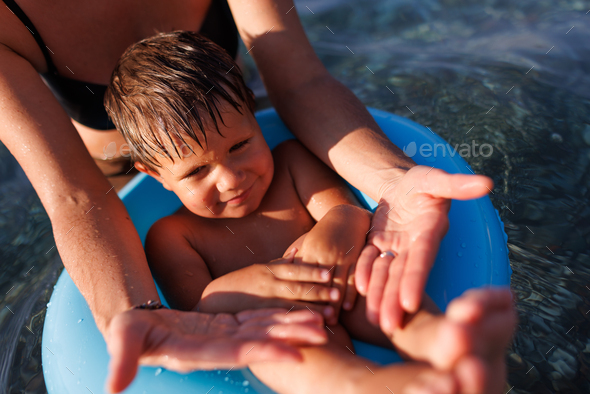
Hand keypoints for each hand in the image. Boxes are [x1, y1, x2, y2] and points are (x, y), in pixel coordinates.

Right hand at [106, 307, 326, 392]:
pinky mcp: (227, 323)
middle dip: (290, 339)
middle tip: (323, 333)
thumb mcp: (122, 341)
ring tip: (322, 322)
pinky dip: (279, 315)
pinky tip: (300, 312)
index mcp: (198, 351)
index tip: (293, 354)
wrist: (136, 324)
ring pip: (264, 330)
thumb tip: (112, 388)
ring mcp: (225, 334)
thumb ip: (122, 361)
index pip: (237, 352)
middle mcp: (218, 346)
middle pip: (260, 342)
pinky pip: (258, 318)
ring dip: (291, 326)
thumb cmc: (127, 332)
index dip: (265, 352)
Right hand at [198, 248, 337, 318]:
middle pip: (296, 286)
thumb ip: (278, 264)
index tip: (330, 273)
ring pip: (290, 304)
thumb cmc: (239, 284)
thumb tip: (299, 252)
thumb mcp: (257, 270)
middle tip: (337, 294)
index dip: (312, 271)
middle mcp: (266, 284)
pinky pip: (278, 320)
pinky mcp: (256, 317)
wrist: (211, 301)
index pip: (294, 269)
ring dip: (311, 309)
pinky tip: (309, 327)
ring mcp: (261, 301)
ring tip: (331, 314)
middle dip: (318, 290)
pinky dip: (294, 323)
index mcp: (267, 270)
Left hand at [297, 205, 370, 322]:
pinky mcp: (355, 256)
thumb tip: (278, 272)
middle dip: (315, 304)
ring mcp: (341, 255)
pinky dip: (350, 293)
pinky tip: (348, 307)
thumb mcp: (307, 242)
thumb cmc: (324, 233)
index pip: (301, 276)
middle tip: (312, 323)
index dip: (298, 295)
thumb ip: (295, 258)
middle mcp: (324, 253)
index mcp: (309, 250)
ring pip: (336, 284)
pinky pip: (353, 277)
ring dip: (333, 303)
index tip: (292, 312)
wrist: (347, 216)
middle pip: (318, 283)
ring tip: (331, 320)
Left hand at [355, 166, 492, 331]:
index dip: (416, 280)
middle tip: (389, 326)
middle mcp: (413, 245)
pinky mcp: (379, 245)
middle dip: (395, 300)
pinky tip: (359, 289)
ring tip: (375, 320)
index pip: (422, 260)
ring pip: (387, 274)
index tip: (410, 302)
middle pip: (403, 275)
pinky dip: (364, 273)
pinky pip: (370, 261)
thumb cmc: (421, 181)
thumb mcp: (436, 178)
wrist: (400, 184)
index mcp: (429, 232)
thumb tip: (487, 183)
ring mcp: (396, 247)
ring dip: (380, 295)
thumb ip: (457, 184)